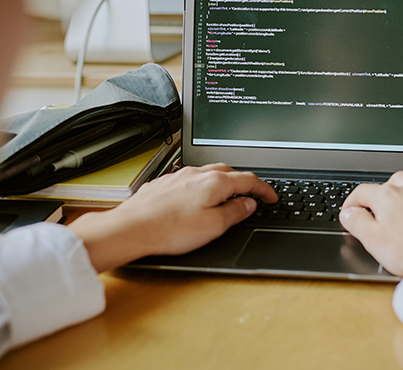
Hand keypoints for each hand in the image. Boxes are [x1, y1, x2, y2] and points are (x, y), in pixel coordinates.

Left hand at [69, 163, 277, 271]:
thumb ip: (235, 212)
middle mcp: (198, 173)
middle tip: (252, 196)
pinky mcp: (164, 183)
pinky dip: (202, 186)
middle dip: (244, 182)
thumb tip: (248, 204)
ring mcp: (179, 176)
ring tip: (227, 196)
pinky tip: (197, 198)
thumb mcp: (213, 226)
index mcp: (215, 183)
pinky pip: (190, 178)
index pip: (249, 180)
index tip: (271, 197)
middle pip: (230, 172)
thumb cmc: (170, 229)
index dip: (264, 189)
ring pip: (209, 173)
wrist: (131, 228)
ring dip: (223, 182)